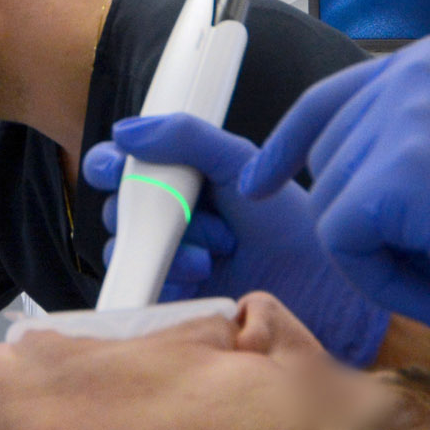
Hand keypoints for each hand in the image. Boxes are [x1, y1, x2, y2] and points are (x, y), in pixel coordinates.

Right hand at [82, 114, 388, 367]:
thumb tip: (127, 132)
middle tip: (181, 210)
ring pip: (129, 247)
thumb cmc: (289, 224)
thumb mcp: (239, 164)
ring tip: (215, 248)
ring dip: (167, 243)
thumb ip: (186, 138)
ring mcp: (169, 259)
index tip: (115, 168)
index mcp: (181, 179)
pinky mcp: (173, 297)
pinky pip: (143, 284)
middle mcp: (169, 218)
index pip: (123, 166)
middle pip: (118, 208)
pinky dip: (169, 274)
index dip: (109, 165)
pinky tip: (204, 271)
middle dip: (144, 208)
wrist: (320, 284)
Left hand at [242, 34, 429, 373]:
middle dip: (372, 231)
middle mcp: (413, 72)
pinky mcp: (402, 173)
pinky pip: (345, 245)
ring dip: (385, 265)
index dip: (286, 146)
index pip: (328, 100)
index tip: (259, 181)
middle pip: (327, 167)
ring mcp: (406, 117)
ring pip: (331, 211)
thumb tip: (337, 172)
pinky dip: (387, 287)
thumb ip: (415, 139)